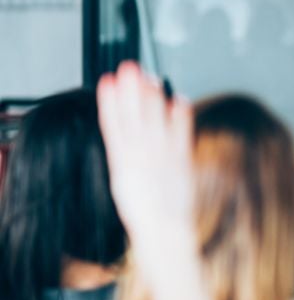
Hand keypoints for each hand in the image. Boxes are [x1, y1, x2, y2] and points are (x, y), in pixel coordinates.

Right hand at [96, 61, 194, 258]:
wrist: (163, 232)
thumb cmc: (145, 211)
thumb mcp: (124, 182)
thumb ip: (126, 157)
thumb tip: (125, 134)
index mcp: (121, 163)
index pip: (112, 125)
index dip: (110, 101)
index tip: (107, 81)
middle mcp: (140, 158)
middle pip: (134, 118)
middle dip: (131, 91)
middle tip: (129, 67)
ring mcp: (161, 159)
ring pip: (155, 122)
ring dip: (153, 97)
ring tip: (150, 77)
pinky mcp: (181, 162)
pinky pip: (181, 134)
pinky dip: (180, 116)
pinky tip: (179, 98)